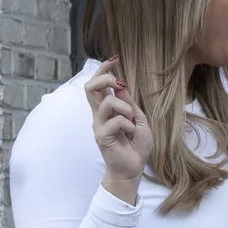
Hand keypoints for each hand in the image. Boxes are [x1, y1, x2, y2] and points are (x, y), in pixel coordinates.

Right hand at [85, 59, 149, 201]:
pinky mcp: (101, 136)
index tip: (114, 59)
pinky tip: (130, 134)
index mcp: (107, 110)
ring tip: (132, 121)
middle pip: (89, 88)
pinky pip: (116, 121)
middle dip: (105, 79)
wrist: (133, 168)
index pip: (98, 85)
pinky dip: (129, 125)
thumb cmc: (135, 144)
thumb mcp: (138, 119)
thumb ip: (129, 103)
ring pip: (107, 102)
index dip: (103, 70)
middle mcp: (98, 115)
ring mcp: (98, 125)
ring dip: (125, 108)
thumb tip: (120, 85)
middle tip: (120, 84)